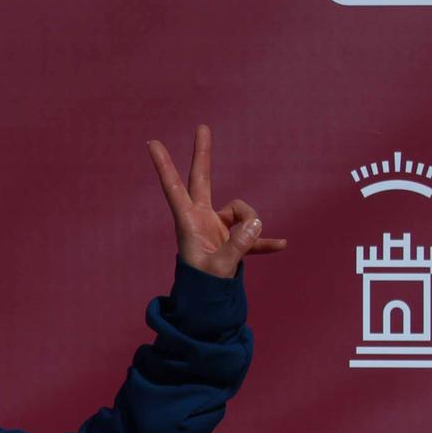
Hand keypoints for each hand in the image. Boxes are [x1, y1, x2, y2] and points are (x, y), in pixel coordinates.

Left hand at [146, 124, 286, 278]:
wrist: (208, 305)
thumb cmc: (204, 288)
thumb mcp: (220, 268)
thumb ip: (238, 245)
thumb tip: (257, 222)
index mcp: (188, 222)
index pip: (174, 188)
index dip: (164, 166)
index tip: (152, 143)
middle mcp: (202, 219)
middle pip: (202, 179)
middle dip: (203, 154)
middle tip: (202, 127)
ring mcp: (218, 227)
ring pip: (243, 212)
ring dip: (252, 227)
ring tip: (247, 249)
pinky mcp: (233, 239)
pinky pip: (254, 235)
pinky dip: (265, 241)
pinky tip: (280, 246)